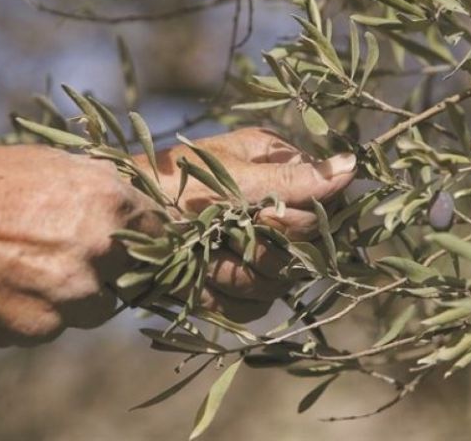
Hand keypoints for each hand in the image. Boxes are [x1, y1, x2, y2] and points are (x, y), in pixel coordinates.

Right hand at [0, 145, 161, 346]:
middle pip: (133, 275)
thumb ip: (103, 190)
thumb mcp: (58, 166)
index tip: (133, 247)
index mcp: (114, 202)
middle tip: (74, 259)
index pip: (160, 232)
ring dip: (76, 299)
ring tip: (34, 274)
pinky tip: (10, 291)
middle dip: (112, 271)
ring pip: (98, 308)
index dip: (147, 240)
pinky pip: (56, 326)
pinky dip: (39, 316)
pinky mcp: (45, 326)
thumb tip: (129, 206)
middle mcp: (104, 249)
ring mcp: (77, 291)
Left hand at [132, 127, 355, 322]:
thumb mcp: (229, 180)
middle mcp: (271, 204)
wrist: (117, 231)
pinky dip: (225, 297)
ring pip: (281, 281)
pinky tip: (200, 279)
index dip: (304, 220)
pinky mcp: (235, 278)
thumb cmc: (166, 188)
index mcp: (275, 167)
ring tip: (205, 258)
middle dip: (264, 249)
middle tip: (226, 234)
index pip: (328, 203)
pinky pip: (255, 304)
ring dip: (240, 275)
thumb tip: (353, 165)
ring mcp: (254, 244)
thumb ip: (292, 181)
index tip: (267, 218)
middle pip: (307, 249)